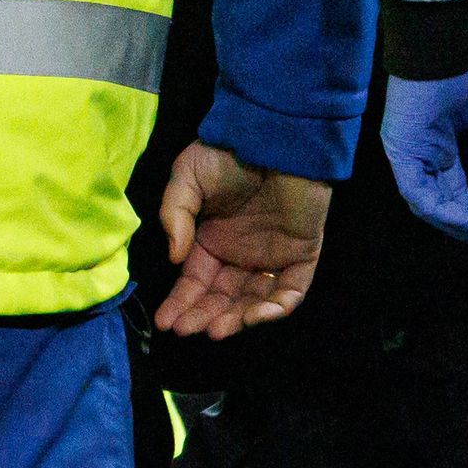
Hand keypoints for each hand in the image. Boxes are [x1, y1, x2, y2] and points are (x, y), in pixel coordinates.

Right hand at [152, 144, 329, 338]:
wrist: (276, 137)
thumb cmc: (228, 154)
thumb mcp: (186, 178)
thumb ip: (174, 215)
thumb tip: (173, 258)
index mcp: (212, 240)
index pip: (194, 282)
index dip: (180, 303)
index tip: (165, 322)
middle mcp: (240, 255)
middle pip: (221, 298)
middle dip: (203, 316)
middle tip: (189, 330)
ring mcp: (272, 258)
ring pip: (253, 301)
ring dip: (235, 319)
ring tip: (217, 329)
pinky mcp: (302, 256)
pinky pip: (290, 292)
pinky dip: (274, 308)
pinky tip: (253, 315)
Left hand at [378, 53, 467, 249]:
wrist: (455, 37)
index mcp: (440, 147)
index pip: (460, 193)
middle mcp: (421, 155)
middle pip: (448, 206)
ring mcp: (408, 153)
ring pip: (432, 206)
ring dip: (466, 225)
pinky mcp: (401, 149)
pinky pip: (418, 193)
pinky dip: (444, 211)